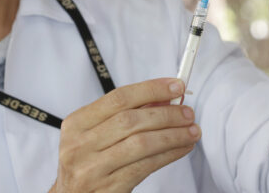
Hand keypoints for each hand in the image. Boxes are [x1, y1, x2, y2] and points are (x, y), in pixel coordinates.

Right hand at [51, 78, 200, 192]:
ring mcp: (92, 169)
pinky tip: (182, 148)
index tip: (175, 86)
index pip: (118, 98)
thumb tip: (163, 97)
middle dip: (165, 113)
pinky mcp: (108, 189)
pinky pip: (145, 167)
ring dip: (172, 135)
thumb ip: (126, 114)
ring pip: (141, 144)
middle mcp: (80, 145)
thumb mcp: (96, 133)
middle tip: (187, 112)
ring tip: (192, 130)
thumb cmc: (88, 161)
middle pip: (131, 120)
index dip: (150, 89)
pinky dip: (168, 154)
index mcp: (77, 123)